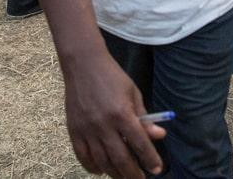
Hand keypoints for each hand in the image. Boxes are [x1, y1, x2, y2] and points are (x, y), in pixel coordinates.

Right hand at [63, 53, 166, 178]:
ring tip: (124, 177)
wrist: (83, 65)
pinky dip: (93, 167)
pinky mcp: (73, 131)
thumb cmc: (113, 77)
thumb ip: (144, 117)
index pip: (139, 143)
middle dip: (133, 173)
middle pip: (120, 158)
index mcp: (122, 113)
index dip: (150, 159)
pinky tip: (102, 170)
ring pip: (102, 161)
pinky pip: (83, 156)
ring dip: (115, 173)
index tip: (157, 169)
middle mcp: (103, 124)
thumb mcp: (133, 93)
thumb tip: (159, 135)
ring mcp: (87, 129)